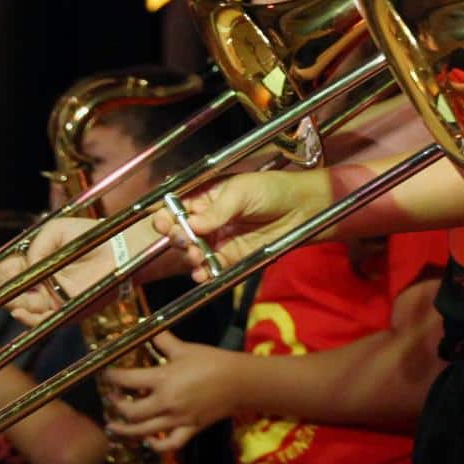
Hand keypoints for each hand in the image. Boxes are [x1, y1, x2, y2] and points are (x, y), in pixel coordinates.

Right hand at [0, 217, 103, 326]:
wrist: (120, 247)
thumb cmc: (89, 236)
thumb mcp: (56, 231)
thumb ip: (37, 247)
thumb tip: (25, 264)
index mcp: (37, 264)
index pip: (9, 272)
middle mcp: (42, 284)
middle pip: (12, 290)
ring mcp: (53, 299)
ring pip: (24, 306)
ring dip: (11, 301)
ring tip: (2, 294)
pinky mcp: (67, 311)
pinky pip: (44, 320)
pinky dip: (30, 319)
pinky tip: (18, 311)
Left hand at [101, 332, 237, 451]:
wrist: (239, 382)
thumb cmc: (212, 361)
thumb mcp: (186, 348)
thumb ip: (164, 341)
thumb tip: (148, 330)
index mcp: (164, 379)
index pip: (128, 380)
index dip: (113, 377)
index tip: (106, 375)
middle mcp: (166, 402)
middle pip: (130, 411)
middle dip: (116, 405)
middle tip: (112, 398)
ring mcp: (177, 420)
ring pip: (143, 432)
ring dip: (125, 430)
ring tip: (114, 426)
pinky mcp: (189, 430)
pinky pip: (169, 445)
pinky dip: (156, 446)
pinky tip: (148, 442)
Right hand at [151, 168, 334, 281]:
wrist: (301, 208)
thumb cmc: (271, 189)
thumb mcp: (241, 192)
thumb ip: (216, 210)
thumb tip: (191, 225)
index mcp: (205, 196)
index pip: (176, 207)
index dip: (165, 215)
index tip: (162, 222)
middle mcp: (207, 219)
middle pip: (180, 232)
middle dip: (177, 238)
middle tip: (184, 239)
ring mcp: (218, 239)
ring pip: (193, 252)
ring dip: (190, 256)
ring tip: (196, 255)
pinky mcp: (231, 257)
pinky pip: (211, 267)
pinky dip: (204, 273)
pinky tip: (202, 273)